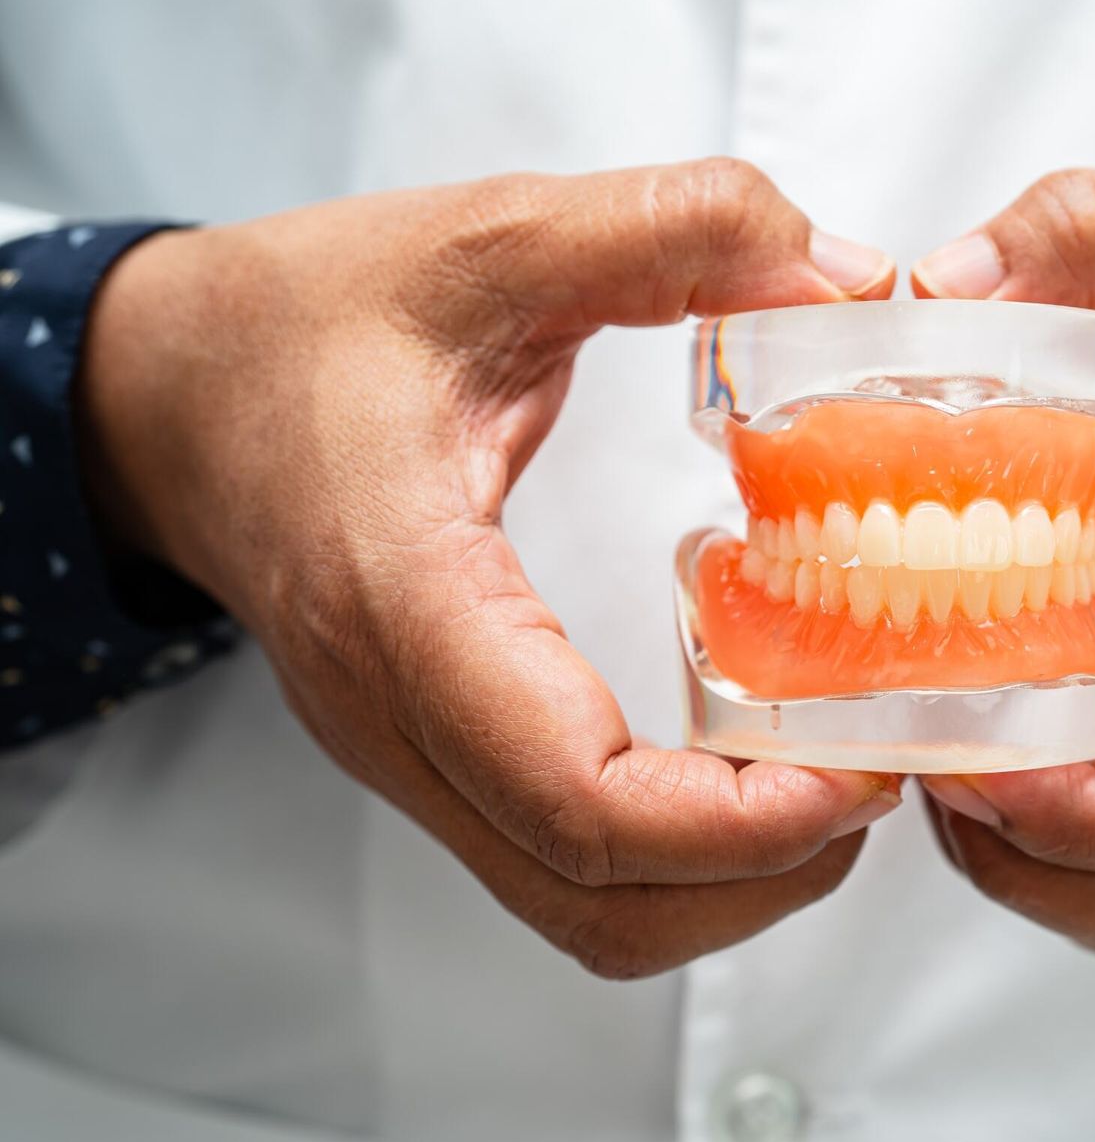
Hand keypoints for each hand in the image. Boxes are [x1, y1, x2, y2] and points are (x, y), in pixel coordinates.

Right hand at [79, 159, 903, 977]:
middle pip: (601, 900)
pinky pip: (568, 861)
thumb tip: (846, 271)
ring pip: (589, 911)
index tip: (865, 767)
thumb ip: (670, 230)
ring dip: (731, 880)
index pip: (578, 798)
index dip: (743, 819)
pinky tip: (754, 760)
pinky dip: (682, 852)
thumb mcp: (490, 238)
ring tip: (838, 778)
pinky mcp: (440, 752)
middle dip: (770, 868)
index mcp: (408, 601)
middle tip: (884, 770)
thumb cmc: (299, 324)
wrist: (165, 392)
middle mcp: (402, 717)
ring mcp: (415, 753)